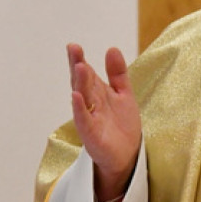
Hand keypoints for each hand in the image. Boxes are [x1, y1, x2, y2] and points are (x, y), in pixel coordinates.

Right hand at [67, 43, 141, 201]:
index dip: (80, 60)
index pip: (87, 73)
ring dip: (80, 83)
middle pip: (82, 82)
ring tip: (80, 66)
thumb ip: (117, 73)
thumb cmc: (122, 125)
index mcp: (97, 93)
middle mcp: (90, 104)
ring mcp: (89, 119)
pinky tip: (76, 97)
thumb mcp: (123, 94)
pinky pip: (84, 120)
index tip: (74, 46)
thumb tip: (111, 48)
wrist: (127, 155)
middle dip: (77, 66)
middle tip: (73, 48)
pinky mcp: (91, 135)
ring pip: (83, 98)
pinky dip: (80, 109)